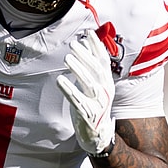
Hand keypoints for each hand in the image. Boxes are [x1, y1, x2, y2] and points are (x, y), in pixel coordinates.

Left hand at [56, 30, 115, 155]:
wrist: (98, 134)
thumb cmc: (93, 106)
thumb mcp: (94, 85)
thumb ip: (89, 67)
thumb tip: (83, 45)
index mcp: (107, 82)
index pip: (104, 60)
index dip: (96, 46)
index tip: (87, 33)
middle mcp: (105, 90)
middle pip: (96, 70)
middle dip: (85, 56)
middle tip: (73, 44)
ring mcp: (98, 103)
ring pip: (89, 83)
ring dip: (78, 69)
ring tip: (67, 58)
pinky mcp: (88, 114)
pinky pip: (77, 99)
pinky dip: (69, 89)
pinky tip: (59, 79)